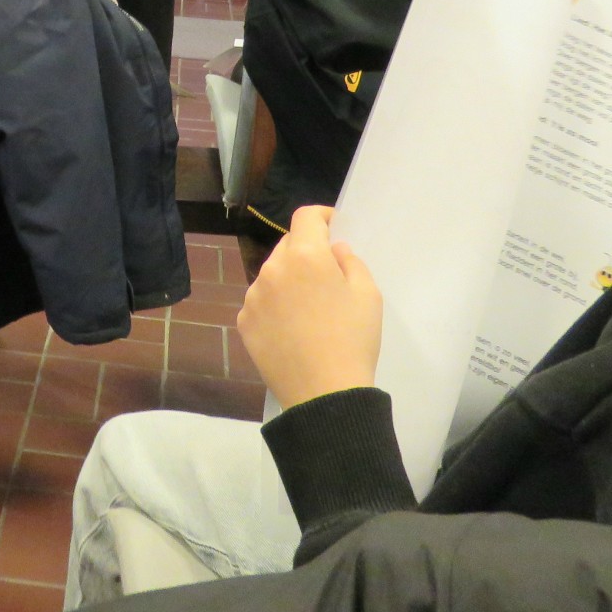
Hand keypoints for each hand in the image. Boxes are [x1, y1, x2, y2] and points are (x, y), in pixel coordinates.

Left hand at [236, 206, 381, 409]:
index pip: (306, 217)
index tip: (333, 227)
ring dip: (288, 279)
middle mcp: (271, 269)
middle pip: (288, 245)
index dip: (322, 217)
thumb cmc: (353, 339)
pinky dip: (274, 305)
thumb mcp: (367, 294)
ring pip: (272, 274)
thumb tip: (332, 249)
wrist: (324, 395)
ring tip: (310, 309)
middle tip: (327, 276)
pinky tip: (292, 328)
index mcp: (304, 256)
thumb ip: (349, 261)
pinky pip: (261, 301)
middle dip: (306, 252)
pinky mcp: (244, 322)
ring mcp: (253, 296)